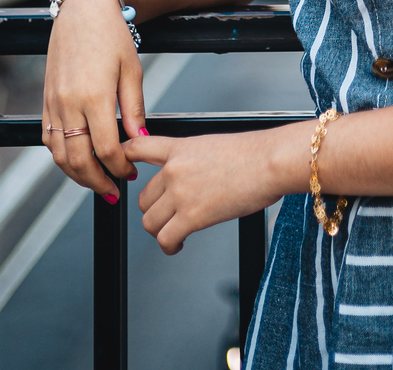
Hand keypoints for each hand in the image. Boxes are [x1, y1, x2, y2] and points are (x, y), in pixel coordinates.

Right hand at [42, 0, 145, 200]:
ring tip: (96, 182)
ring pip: (58, 155)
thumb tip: (140, 140)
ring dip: (76, 175)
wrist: (83, 12)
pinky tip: (77, 161)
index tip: (131, 173)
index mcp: (94, 96)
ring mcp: (53, 103)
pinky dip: (61, 157)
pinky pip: (48, 139)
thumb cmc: (112, 36)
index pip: (105, 149)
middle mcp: (69, 104)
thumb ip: (133, 108)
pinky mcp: (45, 101)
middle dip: (97, 181)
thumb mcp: (132, 69)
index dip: (119, 167)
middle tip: (114, 191)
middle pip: (78, 160)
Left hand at [125, 127, 305, 253]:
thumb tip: (194, 176)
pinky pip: (165, 239)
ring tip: (175, 233)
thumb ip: (196, 159)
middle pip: (145, 198)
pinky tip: (179, 245)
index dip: (124, 157)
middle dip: (156, 210)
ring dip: (162, 230)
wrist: (270, 161)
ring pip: (150, 221)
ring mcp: (181, 192)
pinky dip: (169, 246)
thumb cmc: (255, 154)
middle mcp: (175, 169)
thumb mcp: (216, 145)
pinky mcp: (191, 216)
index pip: (138, 146)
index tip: (122, 169)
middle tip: (171, 216)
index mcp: (181, 147)